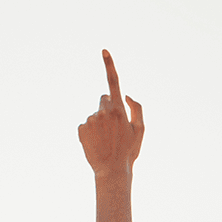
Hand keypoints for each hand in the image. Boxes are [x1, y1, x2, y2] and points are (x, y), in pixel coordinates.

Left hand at [78, 50, 144, 177]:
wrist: (112, 170)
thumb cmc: (129, 150)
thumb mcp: (141, 130)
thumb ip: (137, 108)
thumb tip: (126, 94)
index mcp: (119, 110)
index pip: (113, 82)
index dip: (109, 65)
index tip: (104, 50)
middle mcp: (103, 112)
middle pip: (104, 100)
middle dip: (108, 107)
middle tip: (115, 127)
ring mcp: (90, 120)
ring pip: (95, 114)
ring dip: (100, 122)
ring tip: (106, 139)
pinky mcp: (80, 129)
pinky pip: (86, 124)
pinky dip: (91, 131)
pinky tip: (97, 142)